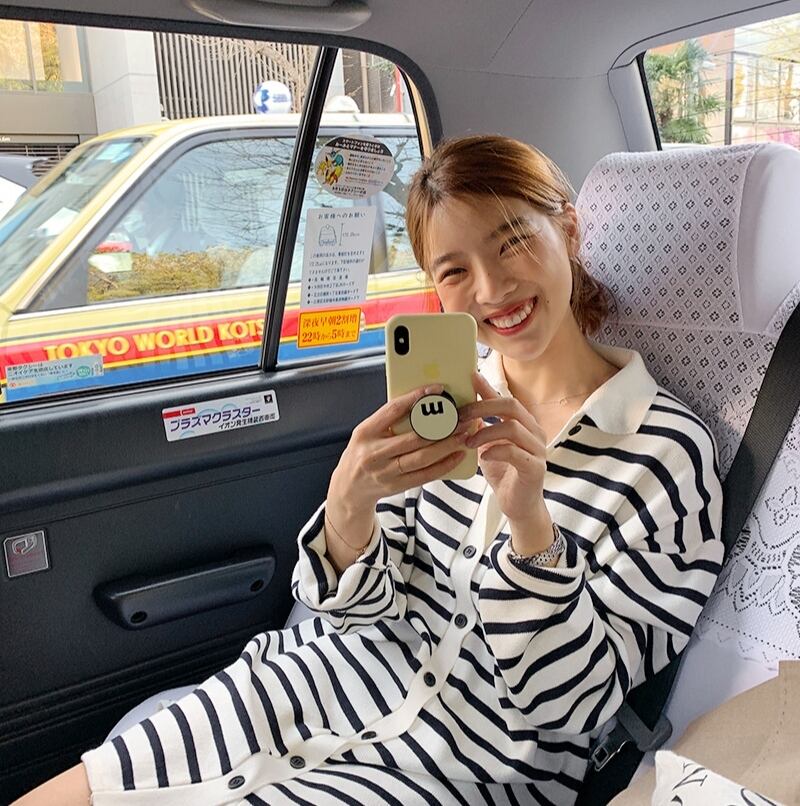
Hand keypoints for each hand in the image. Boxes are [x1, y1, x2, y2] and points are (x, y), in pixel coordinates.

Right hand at [328, 383, 468, 516]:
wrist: (349, 488)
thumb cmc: (362, 453)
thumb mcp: (367, 432)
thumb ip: (388, 420)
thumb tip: (422, 402)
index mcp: (366, 432)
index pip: (393, 410)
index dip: (416, 398)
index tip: (437, 390)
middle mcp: (374, 452)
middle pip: (414, 437)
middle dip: (442, 426)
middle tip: (461, 417)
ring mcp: (385, 472)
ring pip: (422, 457)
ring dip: (447, 445)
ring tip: (463, 434)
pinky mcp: (397, 486)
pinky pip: (425, 475)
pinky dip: (443, 465)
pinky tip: (457, 456)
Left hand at [459, 372, 552, 551]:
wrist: (518, 505)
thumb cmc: (504, 472)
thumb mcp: (488, 445)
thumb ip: (482, 425)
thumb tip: (464, 406)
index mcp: (524, 424)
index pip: (505, 398)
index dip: (487, 388)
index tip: (469, 377)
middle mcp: (534, 432)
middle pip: (511, 406)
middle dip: (482, 407)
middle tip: (460, 416)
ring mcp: (537, 450)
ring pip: (512, 427)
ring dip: (485, 432)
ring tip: (467, 441)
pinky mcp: (535, 468)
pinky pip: (515, 452)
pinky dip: (495, 451)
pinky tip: (483, 456)